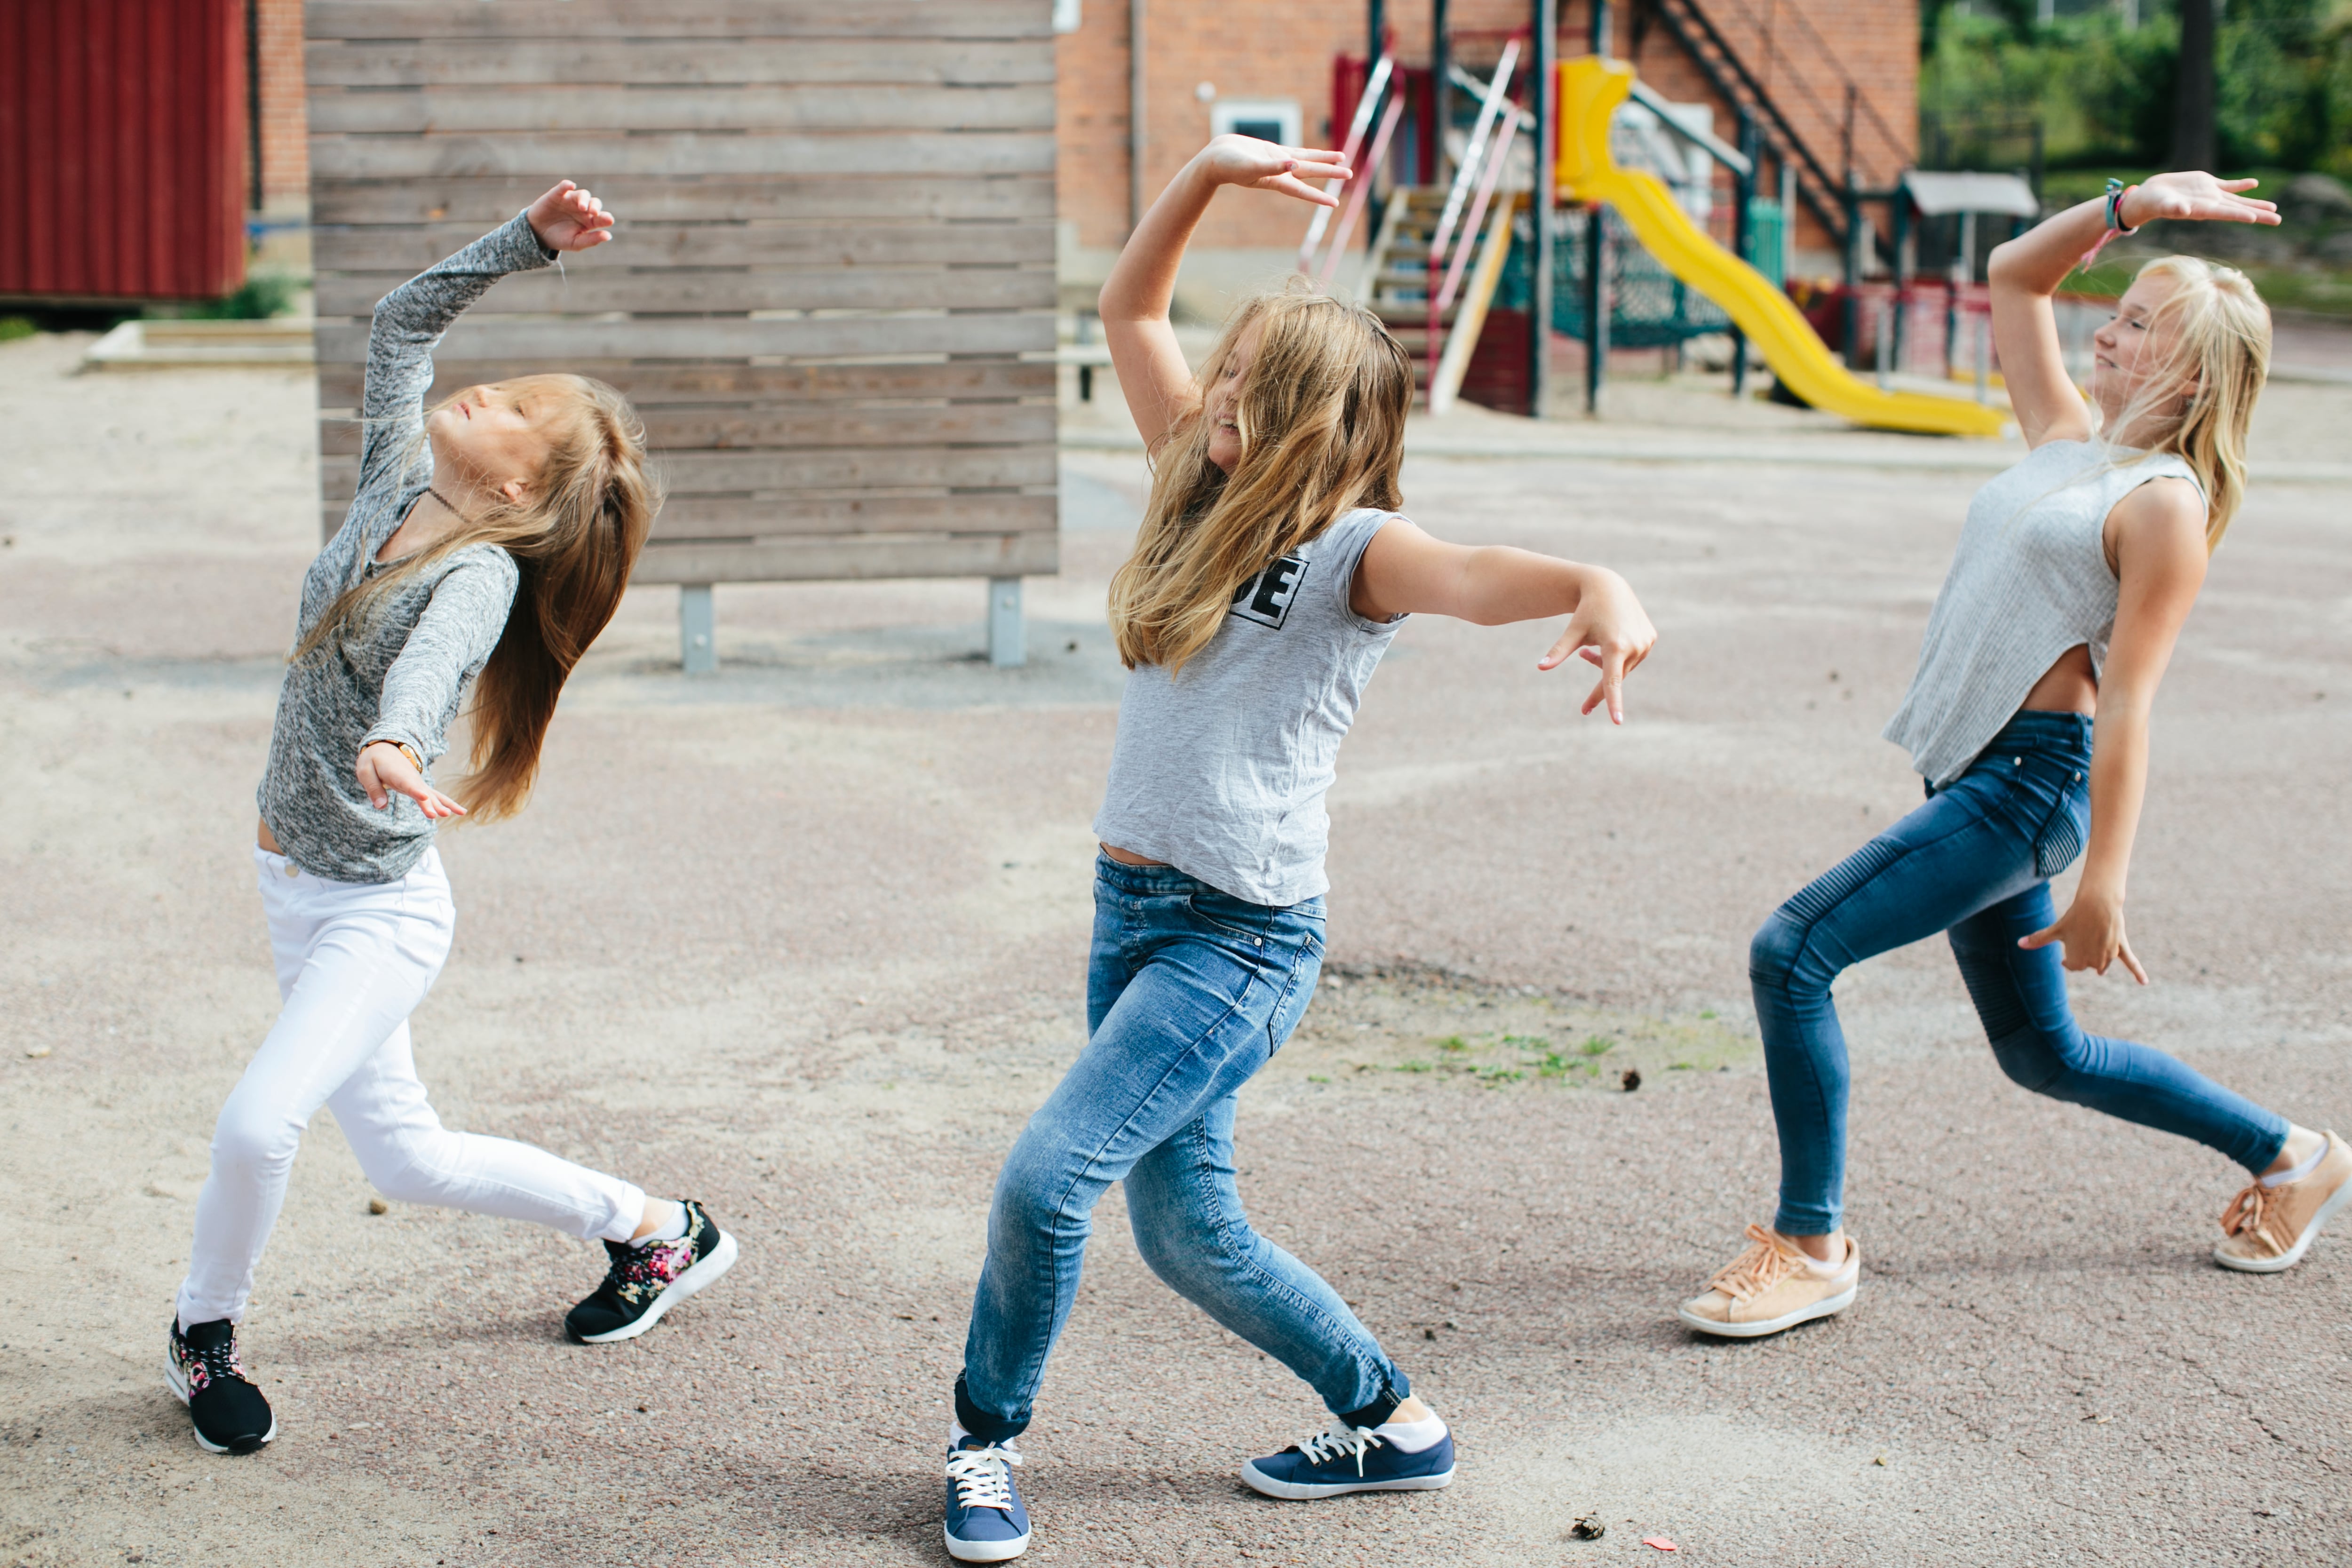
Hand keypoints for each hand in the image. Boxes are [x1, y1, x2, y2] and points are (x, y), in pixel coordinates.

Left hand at [357, 741, 466, 818]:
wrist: (385, 748)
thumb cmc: (373, 761)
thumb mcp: (365, 772)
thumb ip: (373, 788)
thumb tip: (381, 806)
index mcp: (397, 773)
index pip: (408, 783)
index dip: (416, 791)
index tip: (424, 797)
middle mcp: (411, 778)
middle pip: (423, 792)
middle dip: (432, 803)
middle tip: (441, 814)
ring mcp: (418, 783)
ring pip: (434, 794)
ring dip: (445, 804)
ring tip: (461, 813)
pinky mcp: (421, 788)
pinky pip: (436, 796)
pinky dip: (448, 803)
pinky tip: (460, 812)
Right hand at [524, 180, 615, 252]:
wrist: (538, 234)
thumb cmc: (560, 238)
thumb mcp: (575, 243)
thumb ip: (591, 240)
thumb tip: (608, 236)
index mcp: (590, 221)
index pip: (601, 217)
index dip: (606, 218)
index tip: (609, 221)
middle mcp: (582, 209)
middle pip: (594, 203)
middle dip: (595, 206)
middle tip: (594, 213)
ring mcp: (570, 200)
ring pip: (582, 194)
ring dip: (583, 199)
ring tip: (582, 208)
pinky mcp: (557, 195)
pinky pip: (563, 187)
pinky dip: (566, 185)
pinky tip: (570, 185)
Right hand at [1196, 135, 1353, 207]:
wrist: (1214, 159)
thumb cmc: (1228, 166)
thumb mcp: (1251, 167)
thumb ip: (1272, 167)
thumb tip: (1295, 165)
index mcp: (1276, 181)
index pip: (1302, 191)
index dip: (1318, 197)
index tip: (1335, 204)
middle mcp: (1280, 173)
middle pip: (1311, 173)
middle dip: (1330, 174)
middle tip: (1350, 174)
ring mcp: (1277, 161)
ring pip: (1306, 160)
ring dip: (1323, 160)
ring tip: (1341, 158)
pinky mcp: (1271, 151)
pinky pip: (1294, 151)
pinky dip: (1306, 153)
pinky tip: (1315, 154)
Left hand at [1537, 568, 1656, 723]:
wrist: (1608, 586)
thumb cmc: (1586, 610)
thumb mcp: (1572, 631)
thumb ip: (1558, 651)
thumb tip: (1540, 667)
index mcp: (1615, 646)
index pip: (1612, 681)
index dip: (1613, 701)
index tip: (1617, 721)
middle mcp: (1634, 646)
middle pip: (1614, 679)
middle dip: (1598, 690)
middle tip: (1584, 710)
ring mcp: (1645, 643)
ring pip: (1622, 669)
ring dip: (1605, 667)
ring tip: (1586, 653)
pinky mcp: (1651, 638)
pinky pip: (1631, 658)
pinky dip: (1618, 658)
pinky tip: (1606, 642)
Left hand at [2019, 888, 2146, 982]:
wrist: (2096, 903)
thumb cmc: (2074, 917)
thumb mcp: (2056, 930)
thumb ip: (2039, 939)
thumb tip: (2019, 944)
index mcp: (2077, 961)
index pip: (2073, 966)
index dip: (2069, 960)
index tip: (2066, 956)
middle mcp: (2093, 962)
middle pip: (2089, 964)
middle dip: (2085, 956)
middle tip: (2081, 940)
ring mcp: (2108, 955)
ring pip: (2103, 963)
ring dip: (2099, 959)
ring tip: (2095, 944)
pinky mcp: (2121, 948)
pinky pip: (2131, 962)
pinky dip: (2138, 973)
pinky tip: (2144, 983)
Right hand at [2121, 173, 2279, 229]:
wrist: (2151, 195)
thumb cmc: (2155, 203)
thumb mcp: (2164, 204)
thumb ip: (2174, 207)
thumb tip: (2182, 210)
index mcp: (2202, 210)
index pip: (2226, 213)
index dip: (2240, 215)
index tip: (2256, 219)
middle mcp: (2211, 205)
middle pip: (2239, 210)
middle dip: (2259, 214)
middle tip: (2278, 220)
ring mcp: (2211, 195)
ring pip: (2239, 200)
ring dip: (2256, 204)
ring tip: (2274, 208)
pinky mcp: (2208, 185)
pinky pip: (2229, 185)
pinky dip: (2242, 185)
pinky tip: (2254, 184)